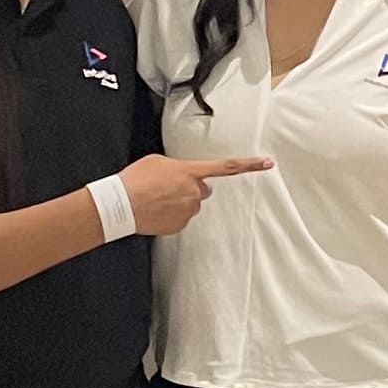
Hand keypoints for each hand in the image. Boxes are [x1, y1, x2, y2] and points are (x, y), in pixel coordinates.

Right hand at [120, 152, 268, 234]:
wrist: (120, 204)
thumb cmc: (135, 180)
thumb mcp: (158, 162)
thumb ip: (178, 167)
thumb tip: (181, 176)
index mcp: (191, 172)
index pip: (227, 167)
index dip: (249, 164)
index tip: (267, 163)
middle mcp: (194, 192)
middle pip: (203, 190)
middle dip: (191, 189)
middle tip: (168, 188)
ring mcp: (188, 211)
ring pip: (190, 205)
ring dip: (178, 202)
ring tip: (156, 199)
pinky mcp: (180, 226)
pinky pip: (180, 219)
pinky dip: (170, 216)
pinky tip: (155, 211)